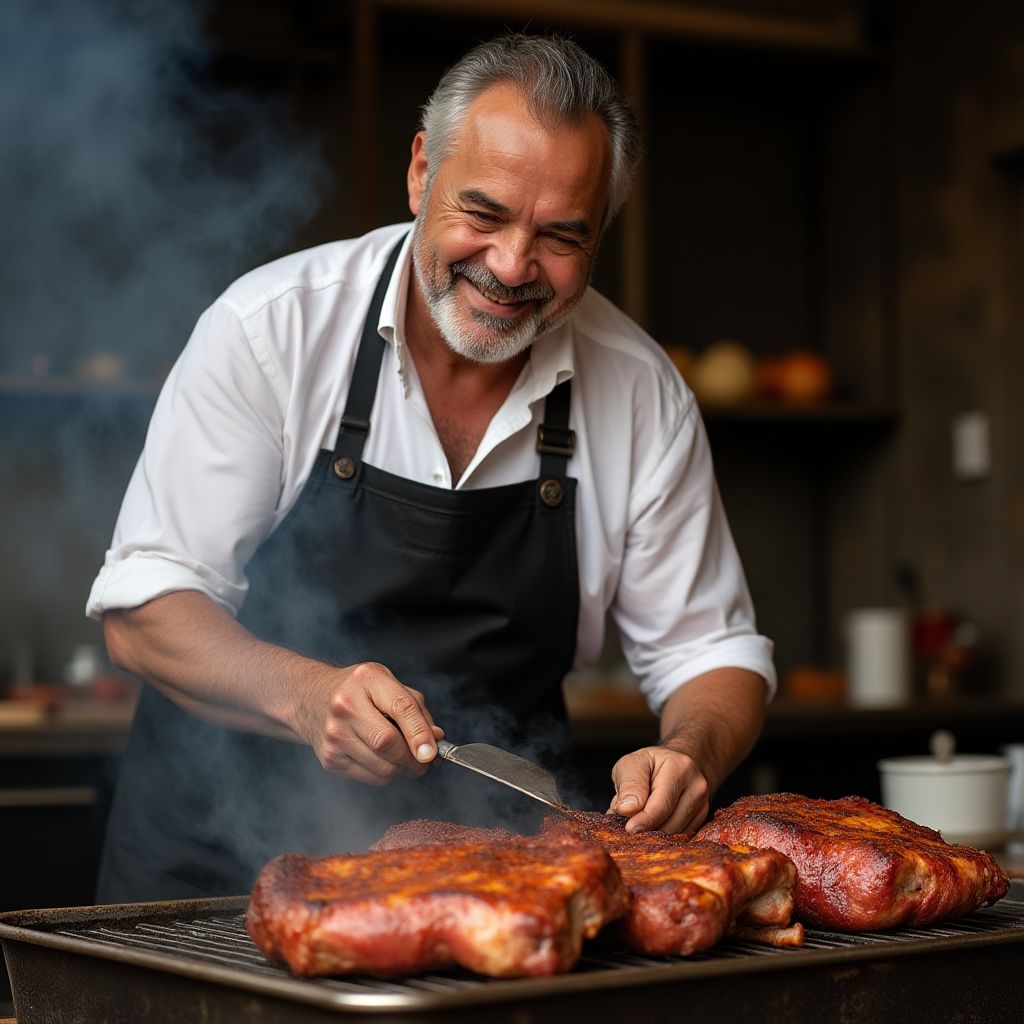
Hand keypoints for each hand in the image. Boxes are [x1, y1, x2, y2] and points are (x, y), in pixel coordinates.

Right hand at [299, 662, 443, 784]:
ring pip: (381, 767)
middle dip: (414, 758)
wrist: (309, 698)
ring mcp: (334, 734)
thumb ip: (415, 708)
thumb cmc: (357, 690)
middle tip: (425, 761)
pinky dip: (384, 774)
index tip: (432, 752)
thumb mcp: (387, 684)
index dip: (421, 733)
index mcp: (368, 680)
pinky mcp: (329, 758)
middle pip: (388, 743)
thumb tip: (436, 738)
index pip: (402, 708)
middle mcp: (346, 705)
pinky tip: (382, 760)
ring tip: (405, 760)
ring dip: (402, 770)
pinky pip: (370, 777)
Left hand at [607, 745, 709, 834]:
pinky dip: (664, 835)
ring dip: (654, 832)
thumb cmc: (649, 765)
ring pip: (675, 834)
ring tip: (642, 815)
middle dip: (646, 827)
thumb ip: (629, 785)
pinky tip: (656, 821)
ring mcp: (703, 804)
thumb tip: (627, 810)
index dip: (643, 821)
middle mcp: (697, 787)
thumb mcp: (631, 764)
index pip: (661, 805)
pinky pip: (681, 837)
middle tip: (628, 819)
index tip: (629, 829)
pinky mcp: (702, 818)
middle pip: (669, 824)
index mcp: (680, 768)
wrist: (675, 764)